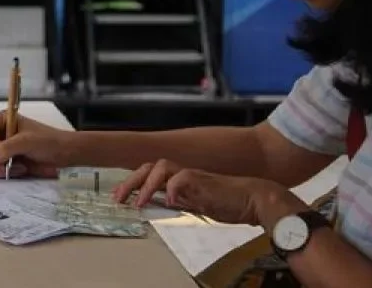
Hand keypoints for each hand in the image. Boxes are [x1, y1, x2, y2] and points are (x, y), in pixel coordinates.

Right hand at [0, 110, 75, 178]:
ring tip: (19, 169)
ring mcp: (1, 149)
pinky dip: (2, 174)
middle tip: (5, 168)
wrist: (64, 155)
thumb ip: (4, 149)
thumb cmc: (48, 142)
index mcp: (2, 120)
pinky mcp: (5, 162)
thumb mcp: (26, 142)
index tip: (2, 152)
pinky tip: (20, 171)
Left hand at [118, 160, 295, 226]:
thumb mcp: (198, 204)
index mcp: (180, 179)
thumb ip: (181, 200)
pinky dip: (172, 188)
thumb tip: (162, 202)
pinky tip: (168, 202)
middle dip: (130, 181)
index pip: (150, 174)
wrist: (254, 198)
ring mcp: (193, 175)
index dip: (133, 182)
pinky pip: (182, 178)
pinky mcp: (203, 180)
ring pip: (161, 167)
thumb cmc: (229, 202)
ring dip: (146, 184)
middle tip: (117, 197)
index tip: (119, 195)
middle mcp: (183, 173)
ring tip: (138, 203)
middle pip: (150, 167)